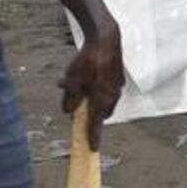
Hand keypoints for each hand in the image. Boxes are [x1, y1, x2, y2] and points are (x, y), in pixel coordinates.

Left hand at [60, 23, 122, 150]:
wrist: (106, 38)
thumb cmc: (88, 61)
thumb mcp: (72, 81)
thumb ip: (70, 99)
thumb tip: (68, 111)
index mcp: (101, 100)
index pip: (96, 124)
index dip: (93, 136)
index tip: (93, 148)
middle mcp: (112, 95)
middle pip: (101, 112)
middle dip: (90, 113)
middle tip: (76, 107)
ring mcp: (117, 85)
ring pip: (103, 98)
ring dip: (90, 97)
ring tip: (72, 84)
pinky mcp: (118, 75)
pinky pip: (106, 86)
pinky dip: (95, 86)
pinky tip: (83, 75)